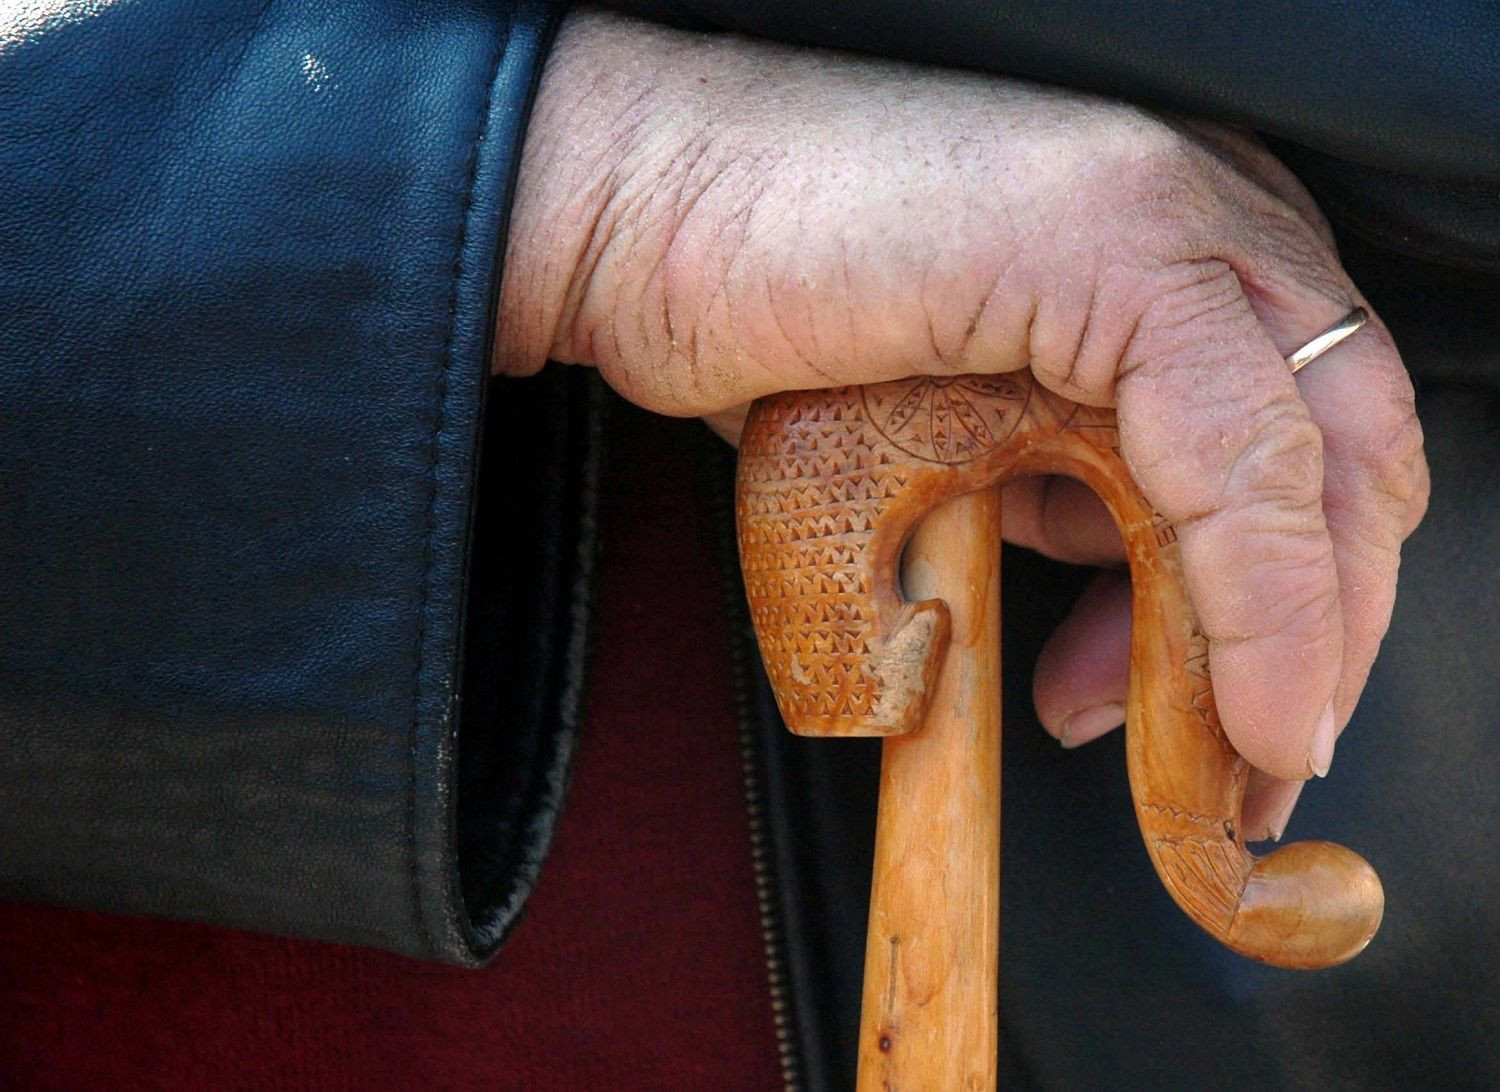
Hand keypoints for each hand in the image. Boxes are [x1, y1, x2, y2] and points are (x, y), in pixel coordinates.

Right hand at [495, 8, 1428, 836]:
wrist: (639, 215)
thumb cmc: (771, 321)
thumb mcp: (962, 448)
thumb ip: (1069, 507)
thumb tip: (1127, 633)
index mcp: (1178, 260)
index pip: (1317, 445)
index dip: (1313, 602)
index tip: (1259, 724)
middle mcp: (1201, 221)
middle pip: (1354, 455)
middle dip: (1323, 636)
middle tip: (1256, 763)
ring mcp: (1169, 218)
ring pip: (1321, 463)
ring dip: (1277, 641)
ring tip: (1180, 744)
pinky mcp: (1113, 243)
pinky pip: (1242, 456)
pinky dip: (1258, 597)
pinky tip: (1231, 698)